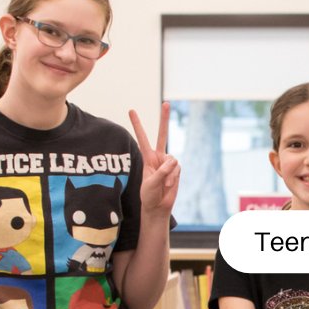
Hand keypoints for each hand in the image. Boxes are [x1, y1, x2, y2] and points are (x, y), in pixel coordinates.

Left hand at [129, 103, 180, 217]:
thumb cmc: (149, 195)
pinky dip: (174, 177)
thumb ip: (162, 171)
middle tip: (166, 102)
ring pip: (172, 159)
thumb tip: (173, 161)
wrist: (158, 206)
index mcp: (147, 158)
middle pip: (162, 134)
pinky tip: (170, 184)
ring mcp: (168, 162)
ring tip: (164, 184)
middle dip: (164, 119)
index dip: (137, 124)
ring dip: (169, 173)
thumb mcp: (151, 183)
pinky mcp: (176, 169)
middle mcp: (158, 157)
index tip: (131, 110)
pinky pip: (178, 168)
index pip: (142, 138)